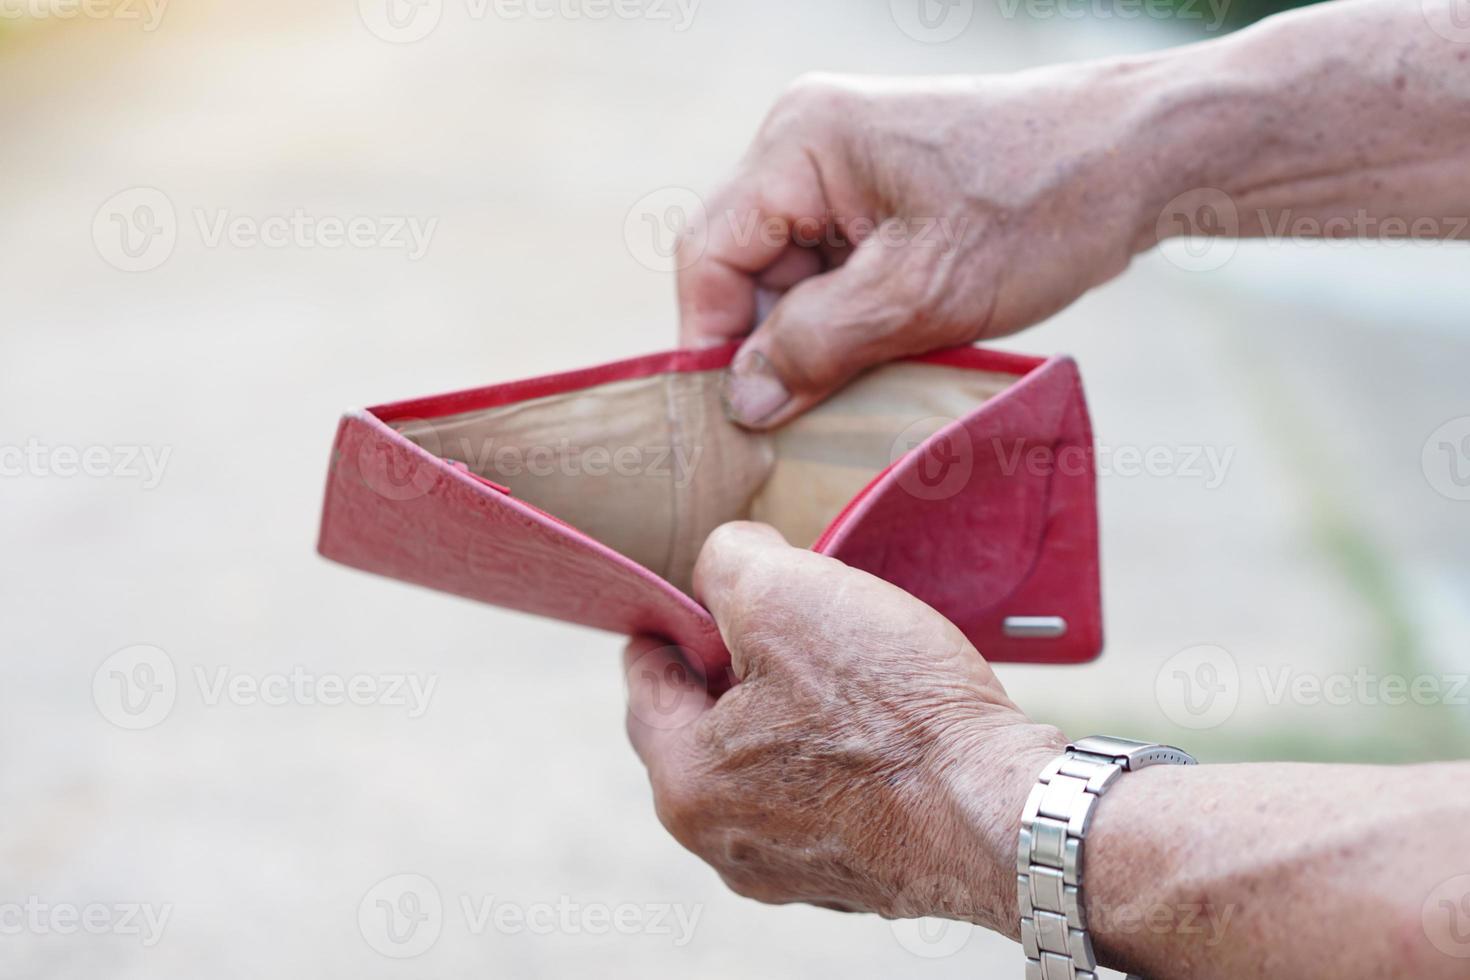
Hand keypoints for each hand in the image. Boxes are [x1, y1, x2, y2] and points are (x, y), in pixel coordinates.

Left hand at [622, 521, 1064, 931]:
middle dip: (730, 668)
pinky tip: (880, 720)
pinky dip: (837, 756)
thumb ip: (726, 563)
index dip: (667, 622)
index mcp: (686, 784)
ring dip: (787, 711)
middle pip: (703, 730)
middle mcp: (726, 844)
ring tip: (836, 661)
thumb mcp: (783, 593)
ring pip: (765, 765)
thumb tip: (722, 564)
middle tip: (773, 616)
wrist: (1005, 814)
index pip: (646, 683)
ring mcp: (795, 869)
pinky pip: (825, 797)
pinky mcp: (861, 875)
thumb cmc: (891, 710)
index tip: (687, 594)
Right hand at [678, 68, 1159, 427]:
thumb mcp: (921, 292)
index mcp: (799, 143)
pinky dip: (856, 319)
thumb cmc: (1040, 206)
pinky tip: (894, 352)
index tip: (742, 420)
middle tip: (813, 416)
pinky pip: (837, 270)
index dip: (714, 344)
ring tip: (871, 381)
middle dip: (777, 344)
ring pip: (794, 278)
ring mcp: (845, 167)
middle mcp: (807, 144)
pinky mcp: (881, 193)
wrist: (1142, 157)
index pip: (710, 255)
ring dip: (822, 338)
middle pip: (748, 268)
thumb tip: (744, 400)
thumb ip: (819, 345)